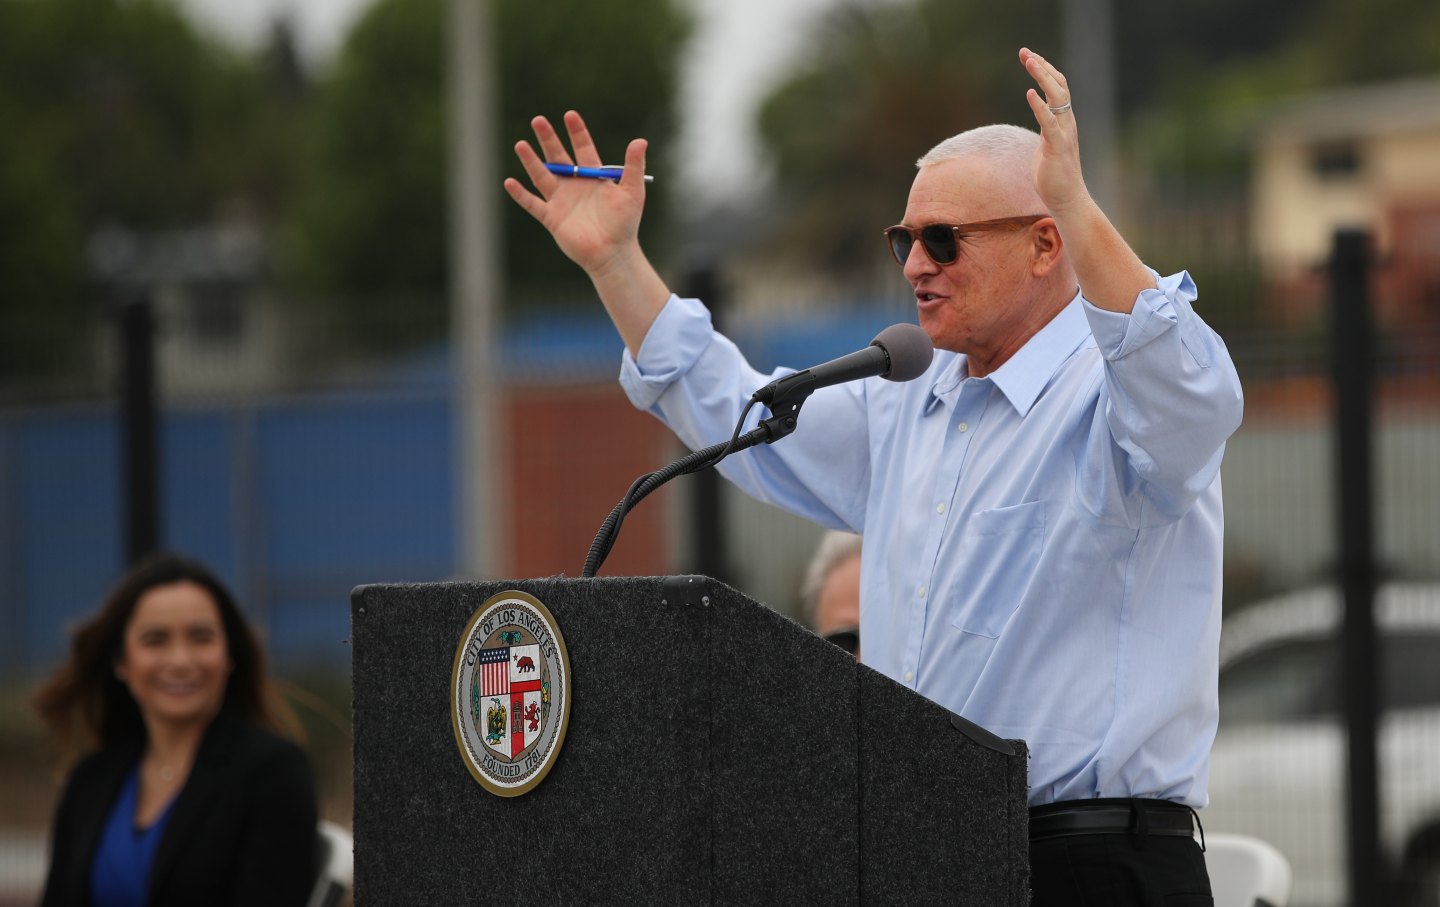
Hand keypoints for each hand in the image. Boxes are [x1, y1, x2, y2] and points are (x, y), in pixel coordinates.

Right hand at [503, 110, 648, 276]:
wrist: (613, 253)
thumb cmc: (625, 223)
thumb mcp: (633, 192)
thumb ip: (634, 166)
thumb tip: (640, 140)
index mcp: (593, 176)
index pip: (583, 148)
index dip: (576, 132)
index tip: (569, 115)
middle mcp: (574, 185)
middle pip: (558, 157)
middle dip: (548, 139)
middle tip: (538, 120)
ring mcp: (561, 201)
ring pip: (542, 176)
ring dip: (531, 161)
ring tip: (520, 144)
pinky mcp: (552, 218)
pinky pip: (533, 204)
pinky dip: (521, 195)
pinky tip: (509, 182)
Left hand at [1019, 48, 1088, 215]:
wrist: (1066, 200)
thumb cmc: (1054, 176)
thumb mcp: (1047, 145)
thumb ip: (1046, 128)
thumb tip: (1041, 116)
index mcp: (1063, 121)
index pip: (1058, 88)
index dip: (1045, 70)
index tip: (1030, 56)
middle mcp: (1067, 123)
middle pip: (1059, 86)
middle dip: (1042, 67)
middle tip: (1025, 52)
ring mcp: (1064, 134)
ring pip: (1057, 98)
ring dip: (1042, 77)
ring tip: (1029, 61)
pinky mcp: (1057, 148)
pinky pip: (1049, 123)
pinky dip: (1040, 107)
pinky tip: (1030, 94)